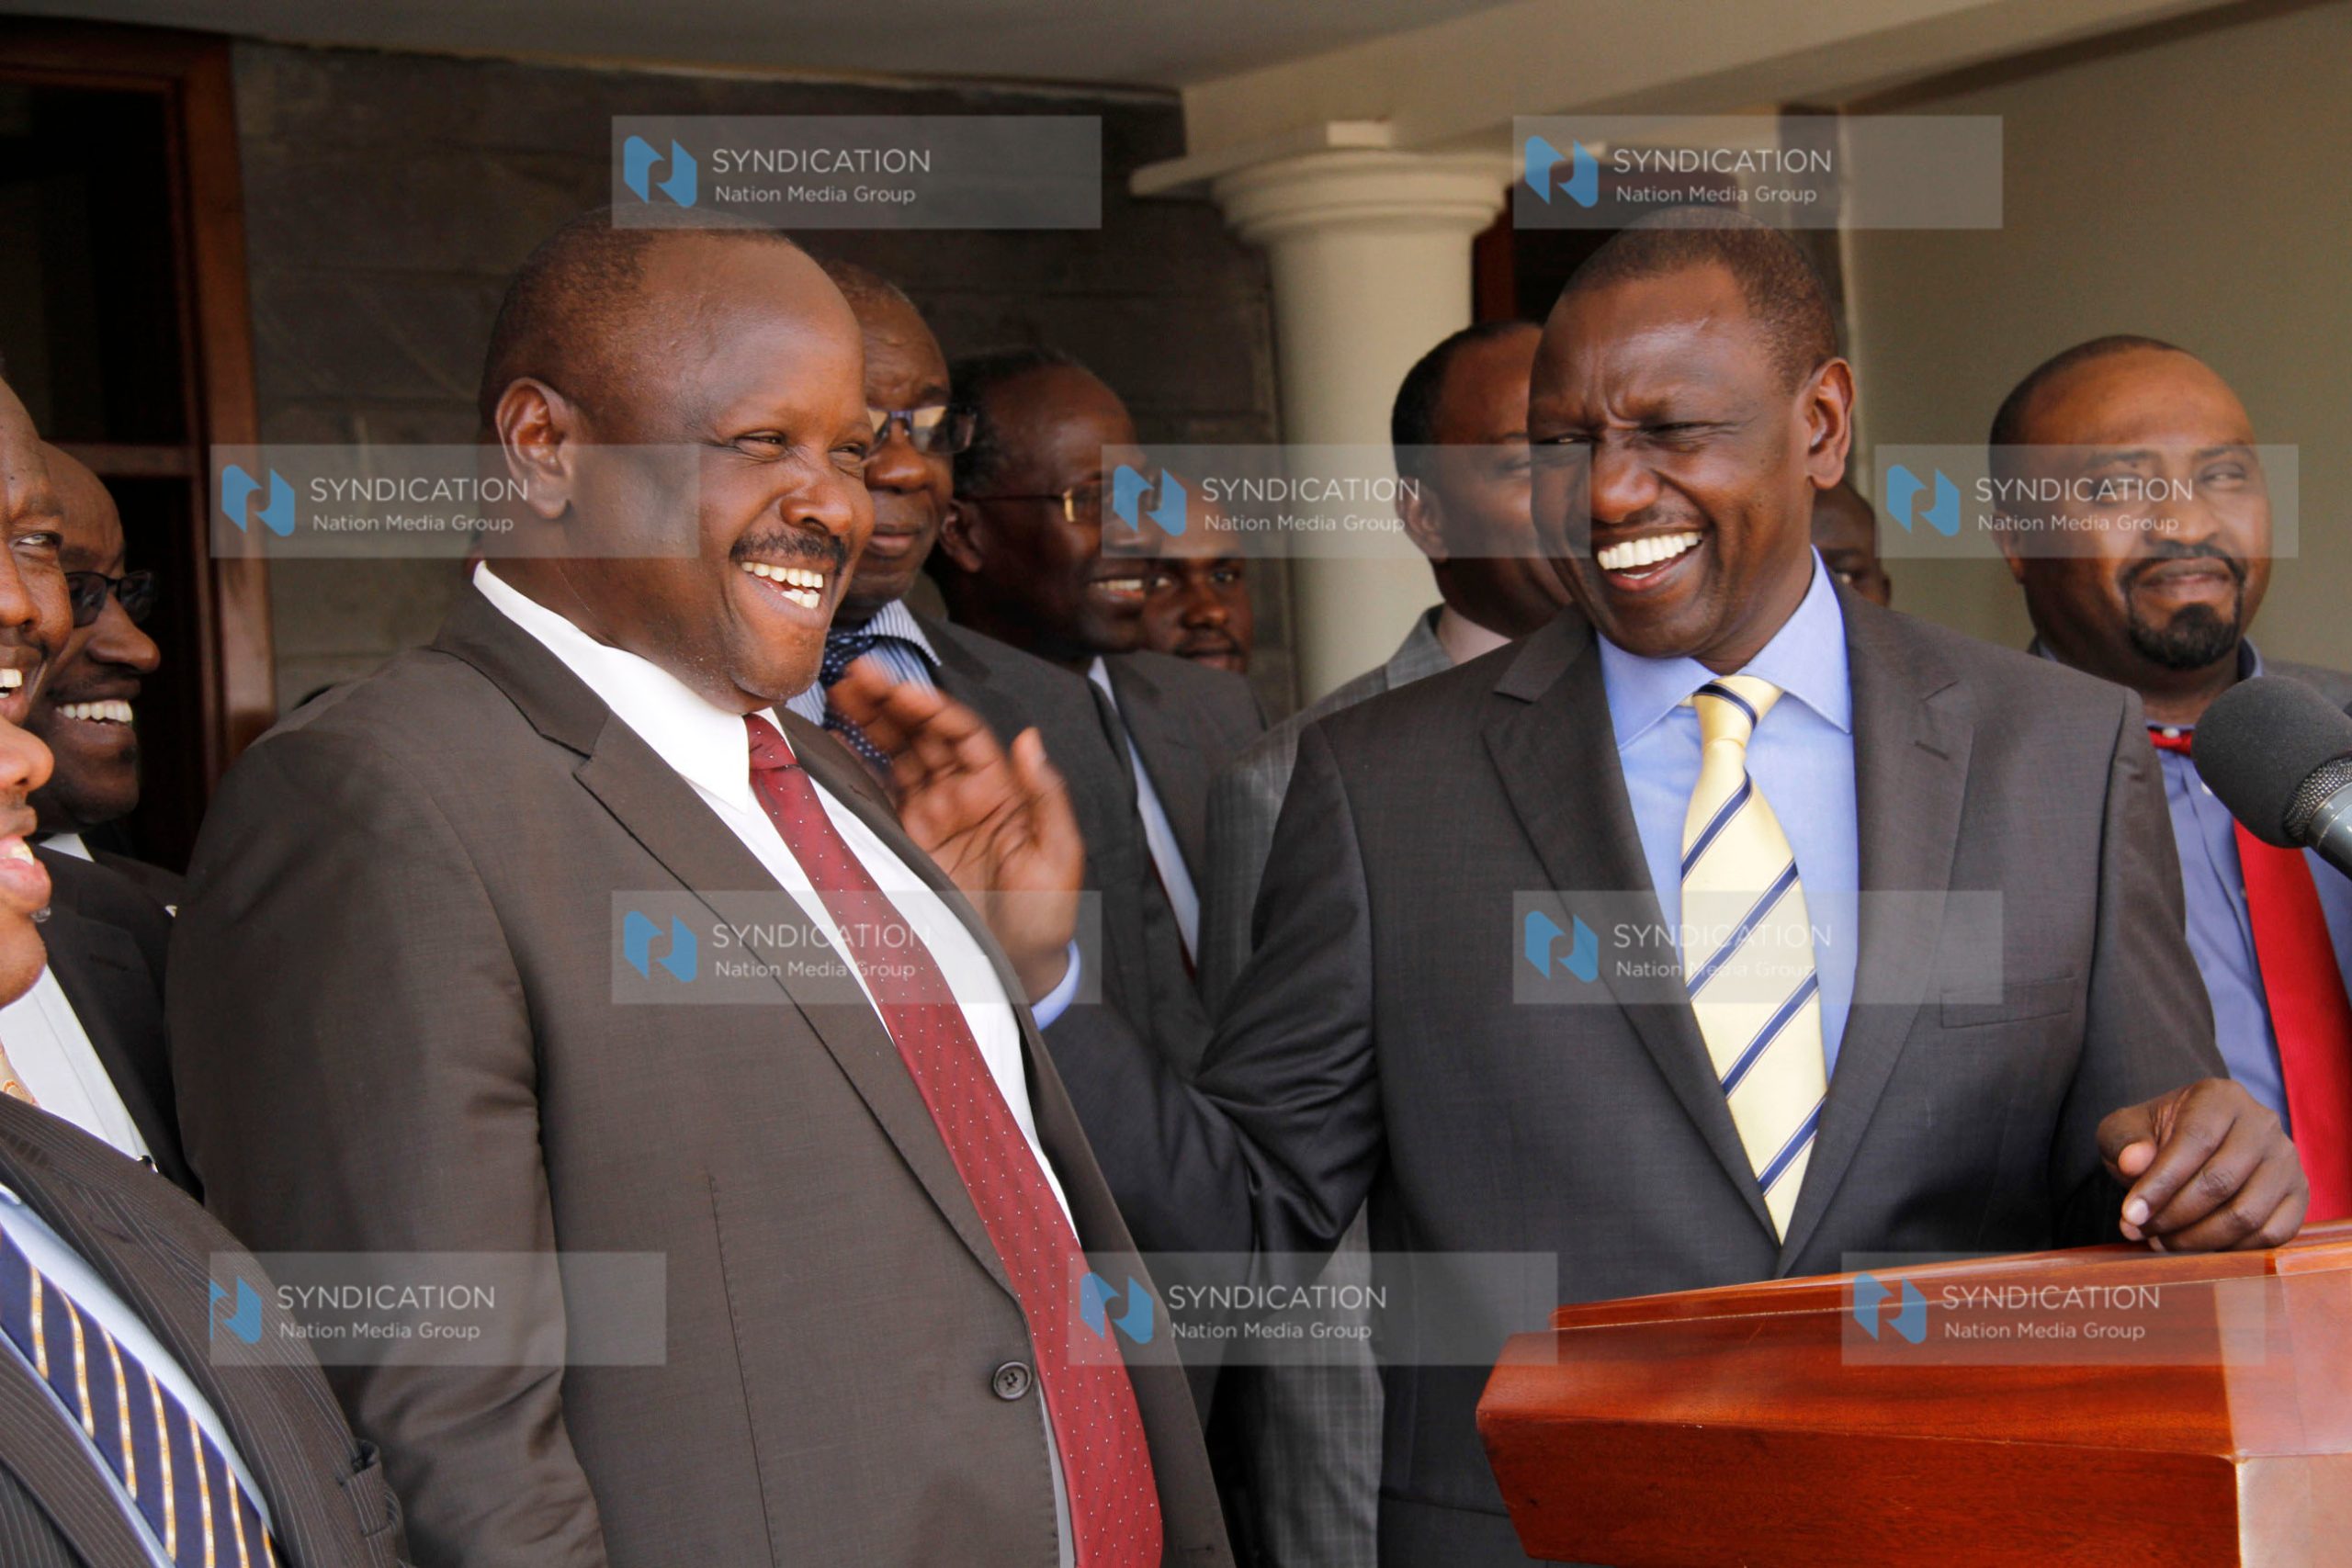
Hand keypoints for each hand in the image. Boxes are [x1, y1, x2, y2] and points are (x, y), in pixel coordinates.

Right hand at [829, 660, 1083, 1000]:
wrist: (1013, 970)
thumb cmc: (1045, 916)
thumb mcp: (1058, 858)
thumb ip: (1046, 798)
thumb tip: (1031, 739)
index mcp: (1000, 789)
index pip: (961, 733)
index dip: (931, 708)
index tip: (901, 691)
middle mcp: (963, 794)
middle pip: (924, 734)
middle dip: (892, 701)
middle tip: (857, 674)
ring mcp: (931, 816)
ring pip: (899, 754)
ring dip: (873, 721)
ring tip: (841, 692)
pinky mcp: (906, 841)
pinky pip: (880, 793)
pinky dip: (858, 765)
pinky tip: (837, 741)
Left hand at [2096, 1078, 2306, 1251]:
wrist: (2192, 1146)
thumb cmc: (2154, 1138)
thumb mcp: (2125, 1130)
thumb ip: (2124, 1141)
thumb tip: (2132, 1162)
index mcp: (2220, 1096)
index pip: (2194, 1142)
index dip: (2160, 1183)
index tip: (2130, 1214)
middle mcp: (2263, 1123)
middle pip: (2220, 1182)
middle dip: (2174, 1216)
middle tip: (2140, 1231)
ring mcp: (2287, 1160)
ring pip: (2247, 1214)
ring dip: (2198, 1238)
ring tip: (2162, 1242)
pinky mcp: (2300, 1195)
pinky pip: (2272, 1234)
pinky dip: (2231, 1249)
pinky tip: (2198, 1247)